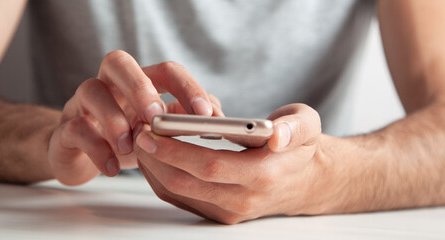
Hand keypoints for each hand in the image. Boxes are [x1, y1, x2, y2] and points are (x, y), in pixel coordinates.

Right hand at [47, 50, 218, 185]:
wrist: (79, 157)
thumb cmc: (127, 139)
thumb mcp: (159, 131)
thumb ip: (186, 120)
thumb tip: (217, 118)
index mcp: (139, 81)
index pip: (166, 70)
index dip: (186, 88)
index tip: (204, 114)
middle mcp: (109, 84)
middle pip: (119, 62)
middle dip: (140, 87)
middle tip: (155, 117)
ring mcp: (82, 103)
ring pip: (90, 90)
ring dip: (114, 120)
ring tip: (129, 148)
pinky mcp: (65, 127)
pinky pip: (76, 128)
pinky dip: (96, 148)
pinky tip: (112, 167)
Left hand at [135, 103, 329, 223]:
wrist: (305, 181)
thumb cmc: (300, 147)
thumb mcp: (307, 126)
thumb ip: (294, 128)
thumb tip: (276, 135)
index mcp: (264, 175)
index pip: (211, 166)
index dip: (177, 150)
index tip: (152, 130)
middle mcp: (244, 199)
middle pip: (186, 182)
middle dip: (155, 157)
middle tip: (137, 131)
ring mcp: (229, 212)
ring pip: (177, 193)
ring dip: (152, 167)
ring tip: (141, 139)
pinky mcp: (218, 214)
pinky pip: (180, 198)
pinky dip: (160, 177)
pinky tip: (153, 156)